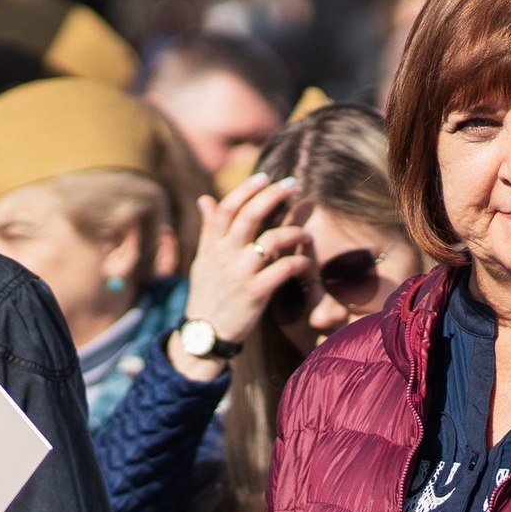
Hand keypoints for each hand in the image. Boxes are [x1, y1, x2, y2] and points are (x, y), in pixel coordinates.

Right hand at [173, 174, 312, 381]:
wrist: (205, 334)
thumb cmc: (208, 293)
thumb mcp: (203, 259)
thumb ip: (209, 229)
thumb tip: (205, 199)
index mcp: (213, 245)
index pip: (227, 207)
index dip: (247, 189)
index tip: (265, 177)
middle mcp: (224, 255)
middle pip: (249, 216)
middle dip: (272, 196)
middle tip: (292, 185)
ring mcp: (240, 273)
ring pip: (270, 241)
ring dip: (293, 233)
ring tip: (306, 234)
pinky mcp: (255, 293)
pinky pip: (283, 269)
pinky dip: (299, 263)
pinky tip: (307, 263)